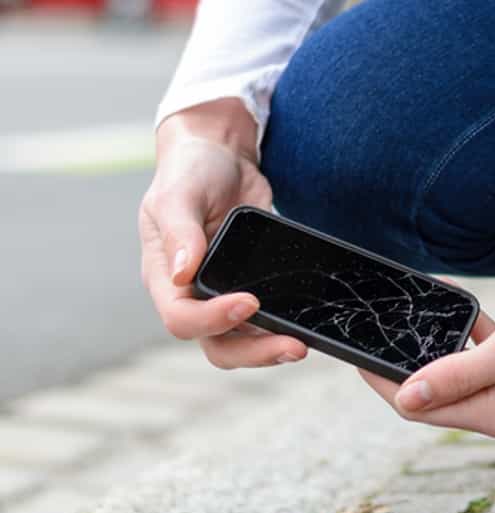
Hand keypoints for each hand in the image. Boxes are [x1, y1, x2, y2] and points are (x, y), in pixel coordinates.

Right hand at [139, 99, 307, 368]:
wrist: (222, 157)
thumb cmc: (190, 171)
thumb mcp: (178, 194)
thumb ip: (180, 231)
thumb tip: (182, 273)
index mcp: (165, 278)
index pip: (182, 319)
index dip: (214, 320)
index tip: (249, 301)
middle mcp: (193, 295)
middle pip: (218, 346)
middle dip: (255, 353)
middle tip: (293, 347)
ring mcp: (225, 294)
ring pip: (246, 341)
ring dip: (274, 347)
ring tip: (305, 343)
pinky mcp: (255, 286)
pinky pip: (269, 318)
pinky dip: (287, 324)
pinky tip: (310, 322)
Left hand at [359, 263, 494, 436]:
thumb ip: (459, 374)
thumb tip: (405, 399)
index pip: (420, 407)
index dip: (384, 381)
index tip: (355, 352)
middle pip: (436, 395)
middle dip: (405, 364)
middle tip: (379, 327)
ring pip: (459, 376)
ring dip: (437, 349)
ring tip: (416, 314)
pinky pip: (485, 362)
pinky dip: (469, 340)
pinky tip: (467, 314)